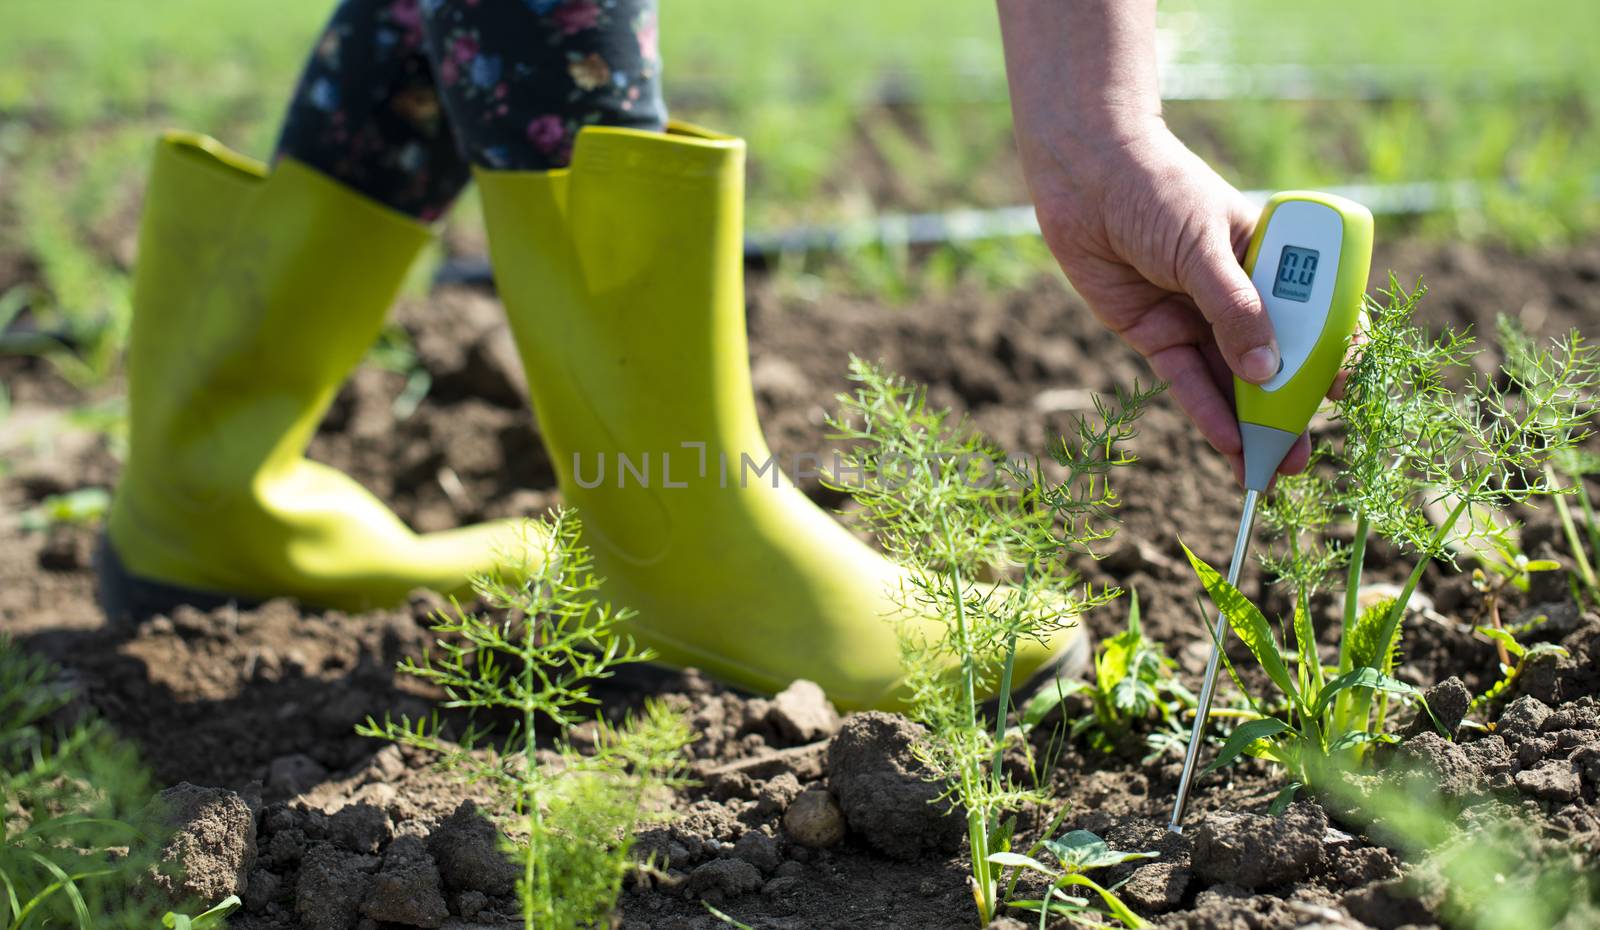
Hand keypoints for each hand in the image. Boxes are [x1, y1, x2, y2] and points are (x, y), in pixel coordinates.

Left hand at [1027, 121, 1310, 481]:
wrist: (1085, 175)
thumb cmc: (1157, 189)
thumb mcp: (1203, 246)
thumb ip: (1234, 309)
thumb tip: (1267, 371)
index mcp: (1273, 259)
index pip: (1315, 316)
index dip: (1329, 358)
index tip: (1341, 395)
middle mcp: (1240, 293)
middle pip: (1272, 360)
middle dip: (1287, 410)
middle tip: (1297, 458)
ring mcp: (1198, 316)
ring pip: (1230, 380)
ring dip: (1248, 425)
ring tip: (1266, 471)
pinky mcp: (1156, 333)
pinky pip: (1186, 380)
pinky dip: (1205, 412)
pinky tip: (1226, 444)